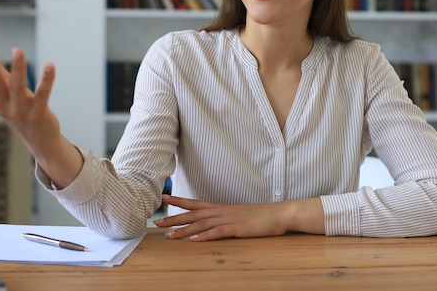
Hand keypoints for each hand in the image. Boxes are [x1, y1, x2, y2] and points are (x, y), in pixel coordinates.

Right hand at [0, 44, 57, 151]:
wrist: (40, 141)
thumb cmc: (21, 111)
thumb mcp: (5, 93)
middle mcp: (5, 105)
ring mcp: (21, 111)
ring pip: (17, 87)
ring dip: (17, 68)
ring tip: (17, 49)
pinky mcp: (38, 115)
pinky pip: (43, 95)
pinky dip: (46, 80)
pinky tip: (50, 65)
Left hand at [153, 195, 323, 240]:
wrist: (280, 214)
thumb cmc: (261, 217)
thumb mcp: (239, 216)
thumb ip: (225, 219)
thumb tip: (212, 223)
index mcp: (221, 208)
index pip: (196, 203)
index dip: (180, 200)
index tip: (164, 197)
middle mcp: (222, 211)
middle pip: (193, 213)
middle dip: (174, 218)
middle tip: (156, 221)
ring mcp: (230, 219)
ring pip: (202, 224)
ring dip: (183, 230)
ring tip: (168, 236)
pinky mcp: (238, 229)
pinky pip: (218, 232)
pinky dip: (205, 236)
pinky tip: (194, 240)